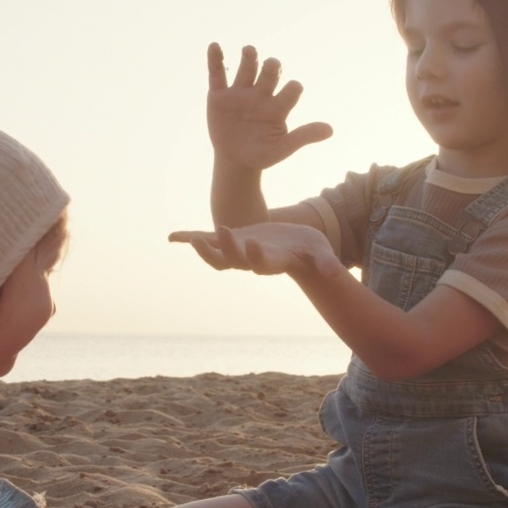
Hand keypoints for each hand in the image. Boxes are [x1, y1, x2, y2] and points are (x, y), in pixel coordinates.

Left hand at [170, 222, 342, 280]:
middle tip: (221, 231)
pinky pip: (207, 240)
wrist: (297, 249)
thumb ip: (325, 263)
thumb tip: (335, 275)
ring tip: (193, 240)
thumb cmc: (311, 251)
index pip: (260, 262)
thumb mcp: (321, 253)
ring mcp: (239, 252)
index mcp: (271, 262)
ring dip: (205, 250)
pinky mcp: (232, 241)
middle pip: (234, 260)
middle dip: (227, 248)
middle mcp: (252, 260)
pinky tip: (173, 236)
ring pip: (218, 256)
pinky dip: (191, 238)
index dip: (255, 254)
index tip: (252, 243)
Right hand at [206, 42, 332, 170]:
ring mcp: (240, 94)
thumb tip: (330, 130)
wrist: (235, 161)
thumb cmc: (262, 154)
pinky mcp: (219, 96)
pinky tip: (214, 46)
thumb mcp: (283, 148)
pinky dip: (215, 60)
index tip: (293, 89)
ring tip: (250, 50)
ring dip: (250, 57)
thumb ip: (303, 136)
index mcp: (278, 106)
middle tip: (272, 65)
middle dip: (272, 67)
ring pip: (247, 69)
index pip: (291, 91)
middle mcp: (261, 95)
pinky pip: (217, 74)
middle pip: (270, 73)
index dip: (293, 89)